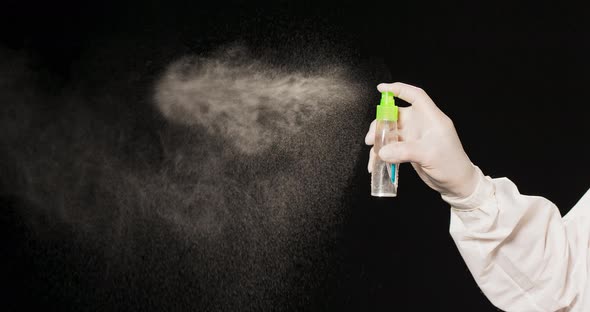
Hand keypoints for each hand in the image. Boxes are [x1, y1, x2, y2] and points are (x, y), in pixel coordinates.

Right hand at [365, 82, 478, 198]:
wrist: (456, 183)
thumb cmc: (451, 164)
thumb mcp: (428, 155)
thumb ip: (404, 151)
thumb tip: (382, 152)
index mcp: (431, 118)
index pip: (415, 96)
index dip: (399, 89)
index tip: (381, 88)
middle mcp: (421, 124)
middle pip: (396, 115)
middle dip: (380, 124)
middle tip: (371, 138)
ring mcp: (414, 137)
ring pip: (390, 132)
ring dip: (379, 140)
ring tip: (373, 153)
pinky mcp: (409, 149)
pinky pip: (391, 147)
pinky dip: (382, 154)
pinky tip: (376, 163)